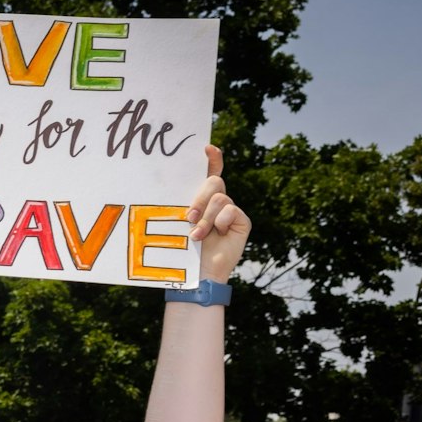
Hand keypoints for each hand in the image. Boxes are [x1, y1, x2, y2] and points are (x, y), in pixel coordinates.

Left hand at [187, 146, 251, 283]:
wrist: (197, 273)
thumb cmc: (184, 250)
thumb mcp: (179, 224)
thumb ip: (184, 206)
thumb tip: (183, 198)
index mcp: (202, 199)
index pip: (210, 173)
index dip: (212, 159)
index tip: (206, 148)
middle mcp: (218, 202)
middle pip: (214, 182)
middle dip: (199, 198)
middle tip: (188, 217)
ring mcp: (231, 210)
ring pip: (219, 198)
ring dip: (205, 218)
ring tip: (197, 236)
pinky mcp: (241, 221)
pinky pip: (231, 210)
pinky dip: (220, 222)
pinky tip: (217, 234)